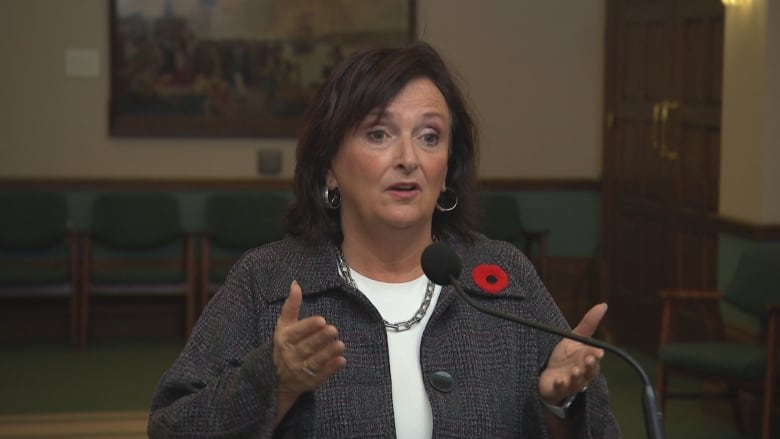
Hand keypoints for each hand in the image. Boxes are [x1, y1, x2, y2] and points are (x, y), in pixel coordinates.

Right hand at [273, 280, 346, 396]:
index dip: (309, 327)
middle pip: (307, 347)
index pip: (297, 333)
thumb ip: (291, 306)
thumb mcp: (283, 325)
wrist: (275, 378)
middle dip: (320, 339)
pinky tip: (342, 361)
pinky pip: (321, 375)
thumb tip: (295, 283)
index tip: (321, 320)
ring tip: (340, 345)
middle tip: (334, 330)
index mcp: (284, 339)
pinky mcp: (310, 382)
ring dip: (328, 353)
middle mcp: (290, 355)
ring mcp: (300, 370)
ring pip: (315, 362)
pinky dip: (331, 369)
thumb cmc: (284, 345)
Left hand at [538, 303, 606, 404]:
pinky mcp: (558, 389)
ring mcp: (570, 383)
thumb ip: (588, 324)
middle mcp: (582, 374)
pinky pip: (561, 389)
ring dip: (577, 376)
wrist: (548, 376)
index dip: (595, 356)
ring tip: (574, 370)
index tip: (597, 352)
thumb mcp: (574, 339)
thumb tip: (603, 305)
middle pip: (589, 372)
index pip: (594, 358)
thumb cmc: (564, 358)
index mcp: (587, 361)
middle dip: (589, 366)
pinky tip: (559, 380)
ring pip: (577, 382)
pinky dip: (561, 385)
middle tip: (588, 359)